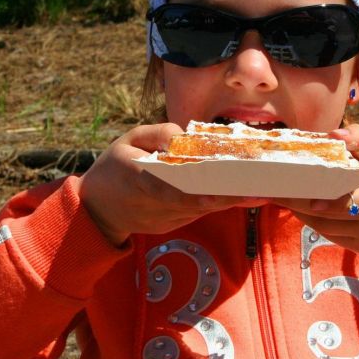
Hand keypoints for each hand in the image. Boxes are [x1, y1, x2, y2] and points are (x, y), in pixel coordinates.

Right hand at [79, 123, 253, 245]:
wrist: (97, 210)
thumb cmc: (114, 168)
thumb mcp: (127, 140)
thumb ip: (154, 132)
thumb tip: (182, 134)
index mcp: (140, 177)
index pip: (171, 186)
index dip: (197, 191)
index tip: (221, 191)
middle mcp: (157, 203)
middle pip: (197, 201)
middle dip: (228, 196)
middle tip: (259, 190)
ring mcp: (166, 218)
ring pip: (203, 208)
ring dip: (230, 200)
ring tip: (261, 190)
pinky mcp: (173, 225)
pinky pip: (199, 212)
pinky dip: (219, 203)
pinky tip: (242, 195)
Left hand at [274, 124, 358, 268]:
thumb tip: (335, 133)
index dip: (334, 202)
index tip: (313, 201)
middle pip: (333, 214)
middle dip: (302, 202)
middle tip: (276, 189)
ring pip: (325, 226)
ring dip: (300, 211)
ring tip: (277, 194)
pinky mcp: (354, 247)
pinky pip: (327, 234)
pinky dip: (308, 220)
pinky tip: (294, 206)